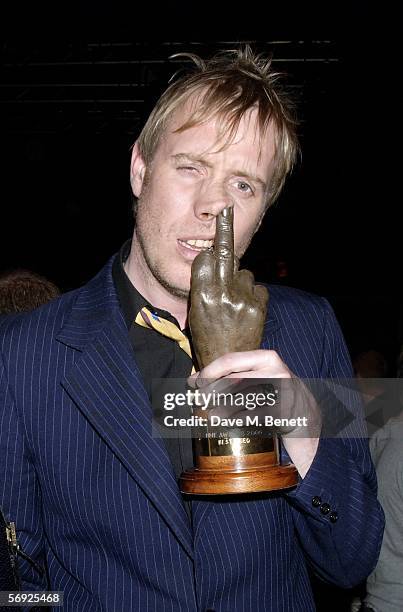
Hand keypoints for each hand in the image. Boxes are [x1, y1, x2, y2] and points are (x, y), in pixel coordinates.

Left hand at [188, 351, 320, 476]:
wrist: (304, 411)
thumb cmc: (272, 391)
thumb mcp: (257, 376)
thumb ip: (230, 374)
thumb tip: (194, 380)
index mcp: (266, 358)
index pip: (231, 360)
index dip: (210, 371)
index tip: (195, 382)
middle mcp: (276, 371)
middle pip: (234, 380)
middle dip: (212, 391)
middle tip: (199, 401)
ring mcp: (281, 392)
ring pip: (242, 399)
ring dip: (221, 408)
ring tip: (208, 414)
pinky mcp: (282, 412)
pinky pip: (253, 416)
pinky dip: (235, 420)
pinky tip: (224, 423)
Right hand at [189, 206, 267, 368]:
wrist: (229, 365)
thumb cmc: (207, 337)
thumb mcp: (196, 310)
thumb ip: (203, 284)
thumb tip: (211, 257)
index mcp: (200, 294)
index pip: (204, 258)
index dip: (207, 256)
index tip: (209, 245)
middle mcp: (221, 294)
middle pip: (224, 252)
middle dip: (224, 230)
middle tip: (225, 209)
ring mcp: (242, 299)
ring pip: (244, 272)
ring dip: (241, 281)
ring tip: (234, 303)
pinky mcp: (259, 305)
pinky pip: (258, 287)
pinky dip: (253, 294)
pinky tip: (247, 309)